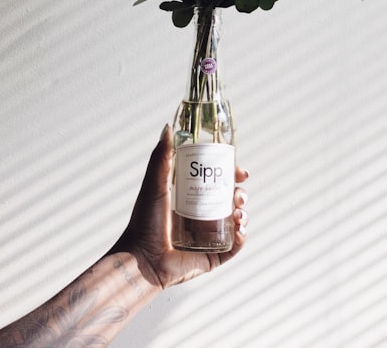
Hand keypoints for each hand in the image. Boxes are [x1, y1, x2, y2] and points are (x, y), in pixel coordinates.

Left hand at [110, 125, 248, 289]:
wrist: (143, 258)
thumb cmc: (144, 221)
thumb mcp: (155, 184)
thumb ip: (161, 157)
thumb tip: (168, 127)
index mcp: (191, 198)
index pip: (217, 182)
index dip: (231, 175)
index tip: (240, 171)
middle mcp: (202, 216)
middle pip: (231, 200)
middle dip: (240, 194)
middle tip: (239, 193)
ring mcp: (209, 236)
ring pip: (236, 221)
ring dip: (243, 213)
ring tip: (237, 213)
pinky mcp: (213, 255)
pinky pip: (234, 246)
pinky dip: (242, 237)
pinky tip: (239, 229)